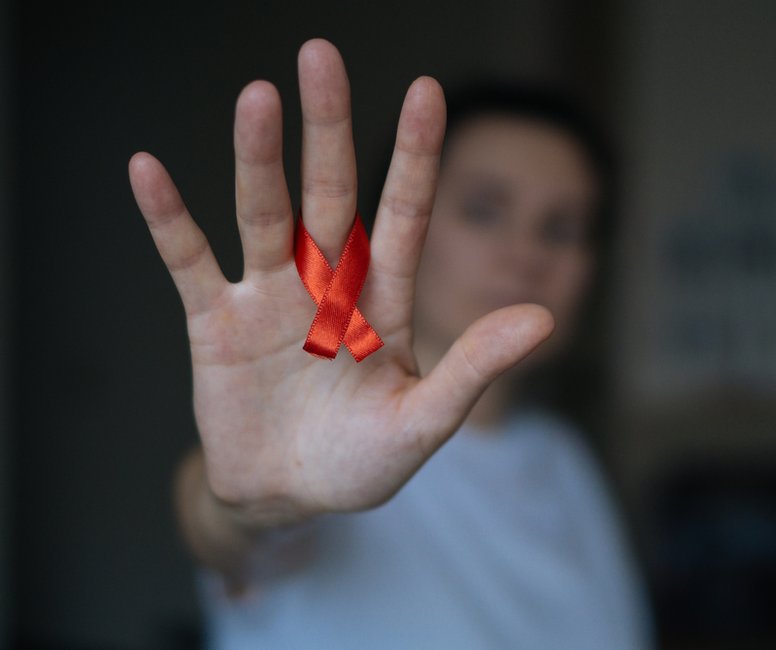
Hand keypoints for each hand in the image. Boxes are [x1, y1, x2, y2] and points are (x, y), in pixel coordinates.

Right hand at [129, 39, 553, 525]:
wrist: (288, 496)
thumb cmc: (363, 461)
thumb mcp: (424, 421)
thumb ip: (475, 368)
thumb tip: (545, 317)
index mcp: (382, 301)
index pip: (402, 215)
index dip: (415, 156)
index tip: (428, 90)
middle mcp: (327, 284)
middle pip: (330, 195)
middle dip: (328, 129)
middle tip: (321, 56)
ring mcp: (269, 298)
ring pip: (265, 214)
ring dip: (257, 159)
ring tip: (257, 97)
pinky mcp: (215, 322)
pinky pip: (189, 260)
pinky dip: (169, 219)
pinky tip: (148, 171)